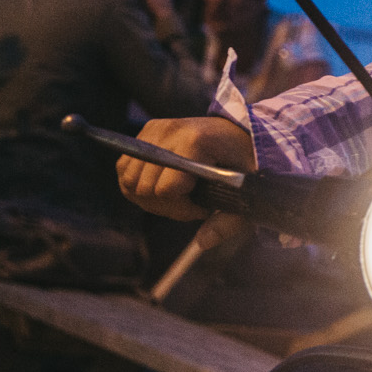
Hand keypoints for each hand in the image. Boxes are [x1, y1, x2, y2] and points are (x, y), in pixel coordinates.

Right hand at [116, 116, 253, 221]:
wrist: (243, 132)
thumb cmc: (247, 162)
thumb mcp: (247, 192)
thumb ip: (228, 221)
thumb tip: (203, 242)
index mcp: (195, 141)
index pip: (165, 189)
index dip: (183, 208)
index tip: (204, 208)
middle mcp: (170, 131)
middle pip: (144, 188)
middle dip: (168, 206)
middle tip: (192, 204)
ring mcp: (155, 129)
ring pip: (130, 180)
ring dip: (150, 198)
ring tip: (179, 196)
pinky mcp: (147, 131)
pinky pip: (124, 168)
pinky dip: (138, 185)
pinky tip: (162, 186)